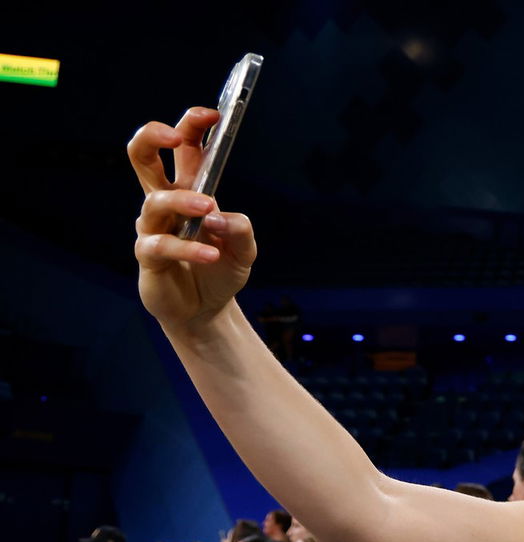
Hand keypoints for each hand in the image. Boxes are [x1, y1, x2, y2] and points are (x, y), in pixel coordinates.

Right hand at [128, 107, 257, 330]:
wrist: (207, 310)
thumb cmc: (221, 270)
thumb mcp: (245, 249)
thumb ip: (240, 228)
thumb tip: (219, 214)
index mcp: (189, 190)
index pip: (183, 149)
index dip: (192, 126)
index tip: (213, 114)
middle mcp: (165, 202)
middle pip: (142, 156)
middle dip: (153, 137)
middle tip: (174, 136)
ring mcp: (153, 227)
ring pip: (156, 200)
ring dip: (183, 200)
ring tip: (209, 208)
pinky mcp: (149, 256)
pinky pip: (161, 244)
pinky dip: (188, 247)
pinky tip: (211, 253)